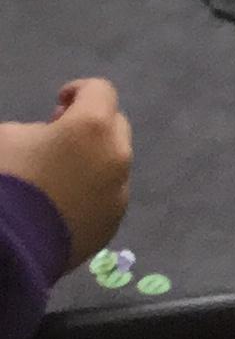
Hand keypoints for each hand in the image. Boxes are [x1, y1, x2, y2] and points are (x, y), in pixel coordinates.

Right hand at [0, 80, 133, 263]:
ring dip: (93, 159)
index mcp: (93, 127)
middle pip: (114, 126)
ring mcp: (119, 194)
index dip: (79, 91)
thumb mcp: (7, 137)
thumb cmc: (5, 182)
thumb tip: (50, 137)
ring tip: (59, 173)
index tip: (58, 103)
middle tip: (57, 136)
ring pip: (114, 164)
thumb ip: (38, 128)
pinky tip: (62, 203)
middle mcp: (117, 157)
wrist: (7, 248)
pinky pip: (107, 196)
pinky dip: (92, 191)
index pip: (101, 91)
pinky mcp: (111, 225)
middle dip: (90, 124)